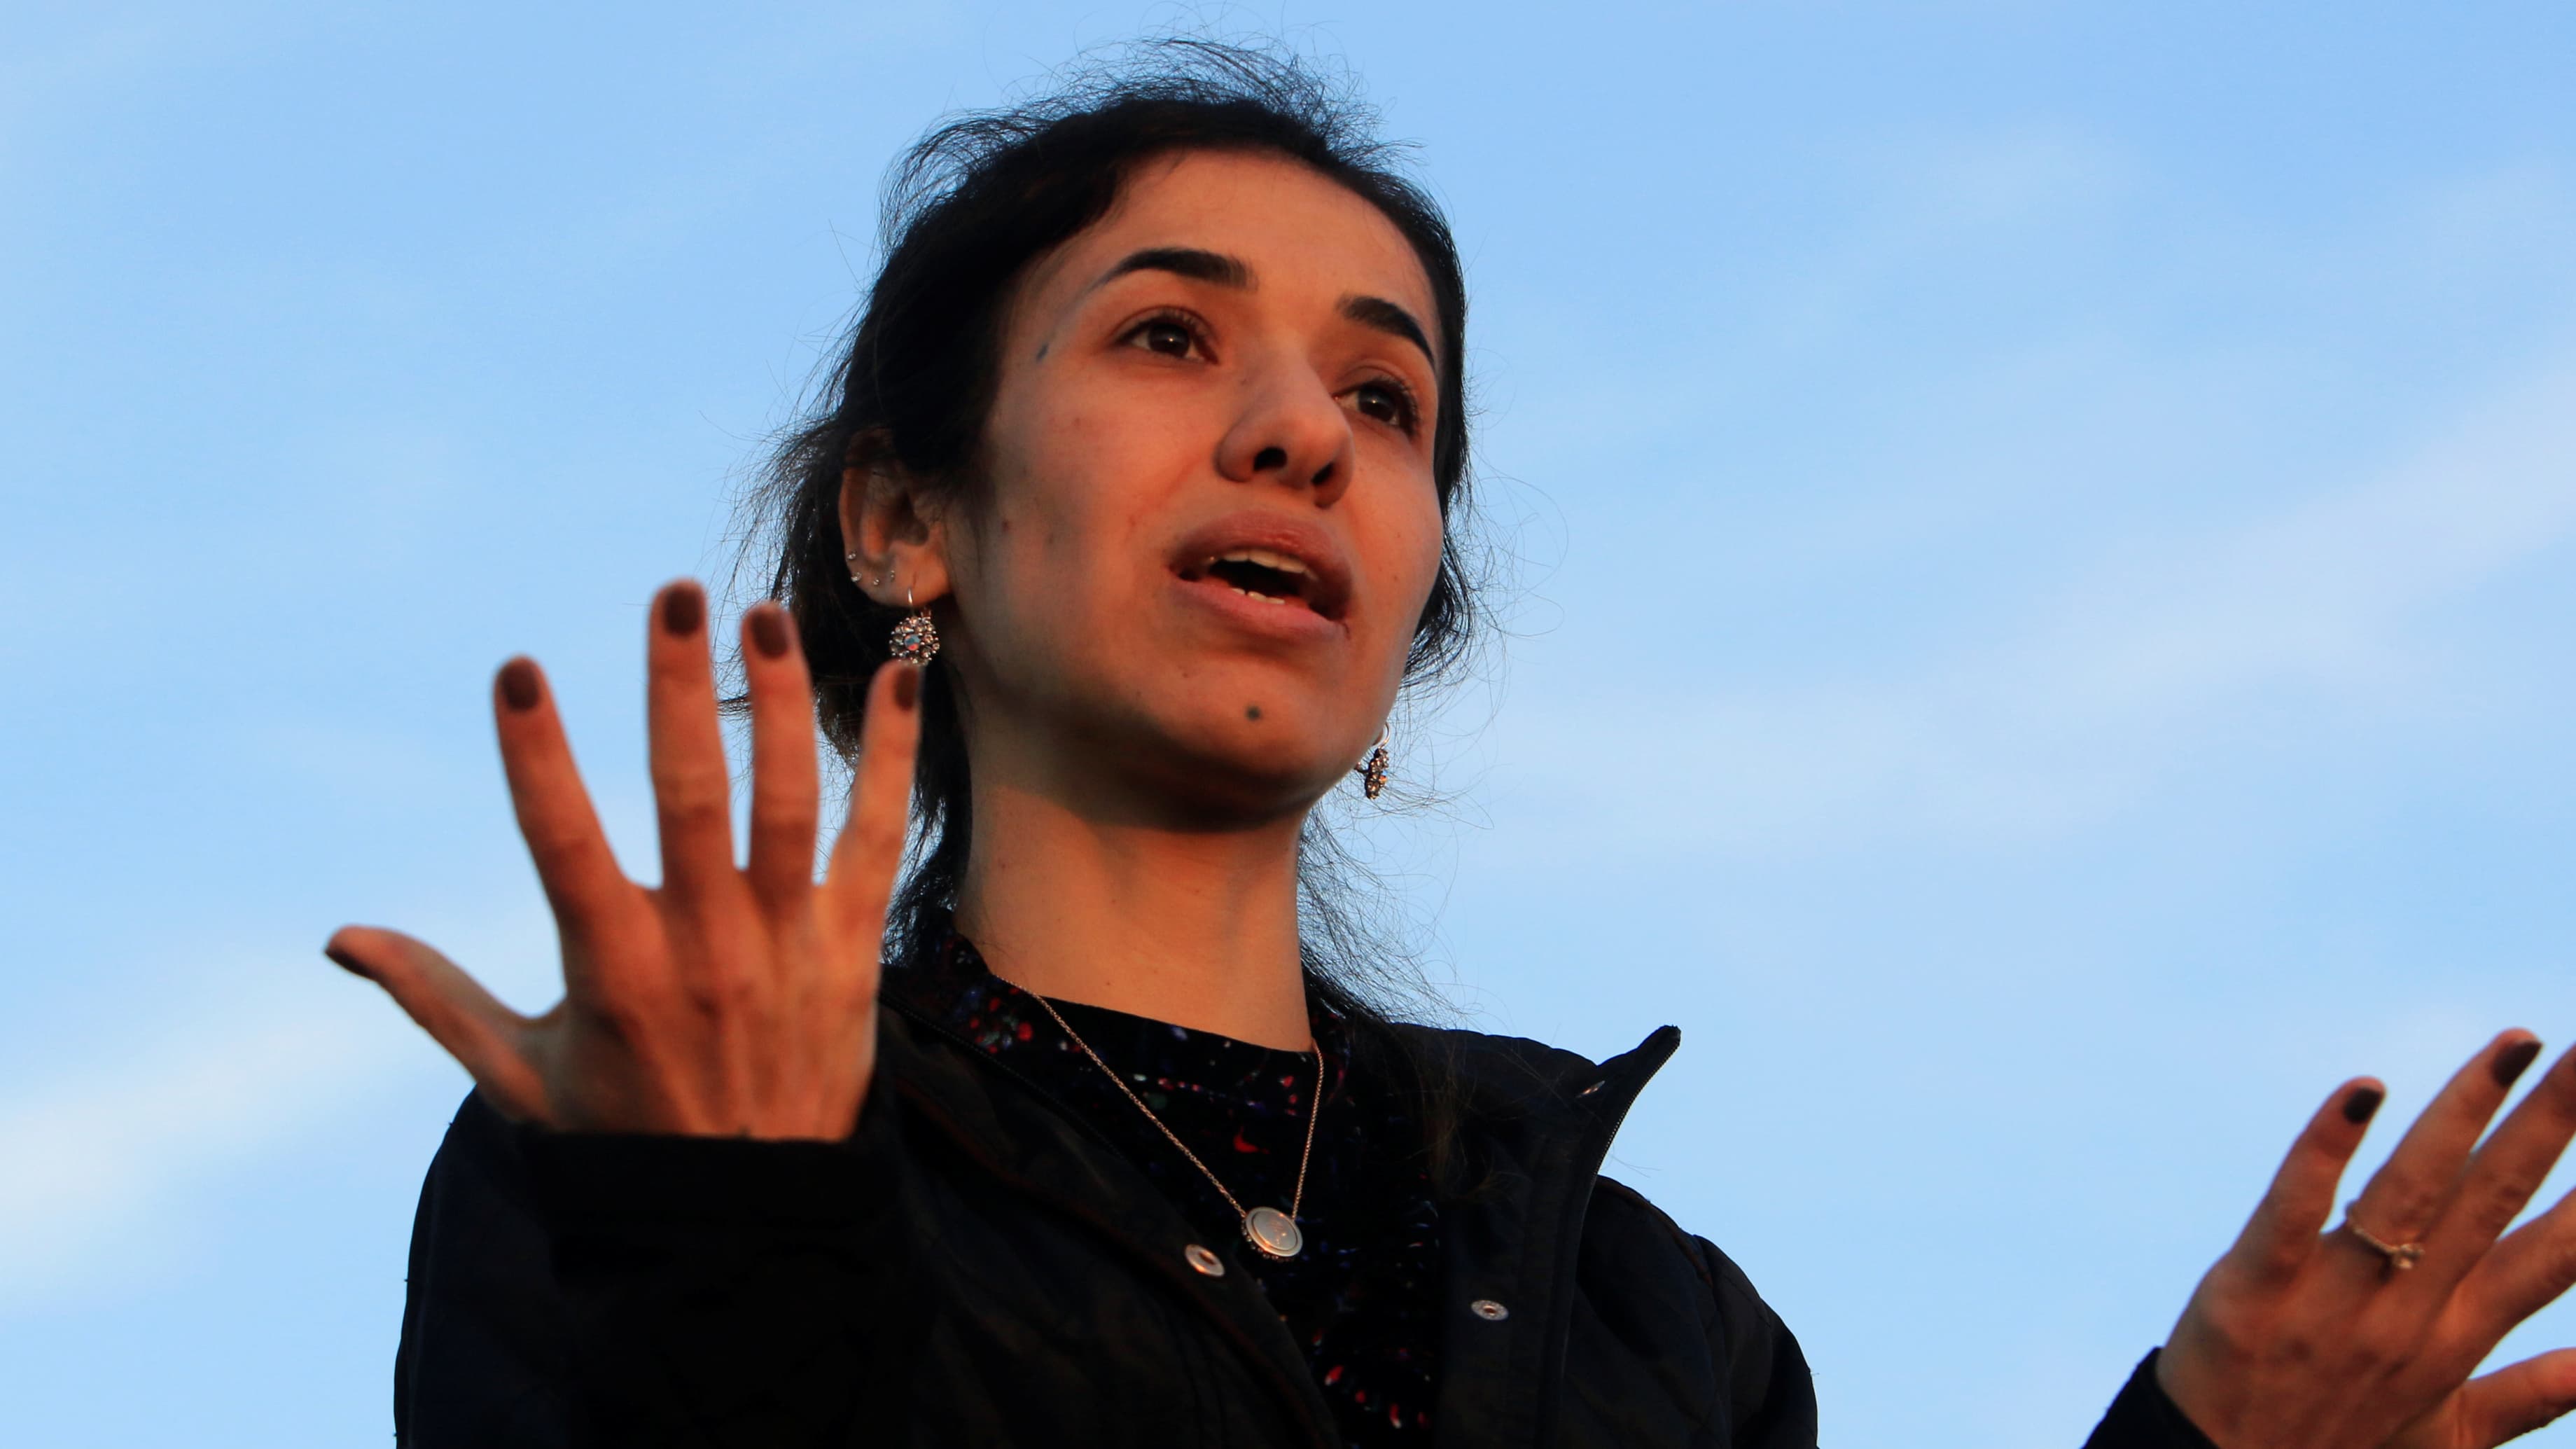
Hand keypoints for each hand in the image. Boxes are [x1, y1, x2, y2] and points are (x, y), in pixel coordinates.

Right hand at [325, 580, 920, 1139]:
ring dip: (782, 703)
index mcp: (612, 971)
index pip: (563, 846)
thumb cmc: (626, 1135)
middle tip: (675, 595)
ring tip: (766, 613)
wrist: (754, 1216)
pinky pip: (878, 837)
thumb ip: (437, 996)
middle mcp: (704, 948)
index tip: (520, 672)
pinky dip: (890, 756)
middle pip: (692, 799)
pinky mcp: (854, 949)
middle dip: (680, 691)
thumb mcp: (521, 1077)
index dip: (537, 758)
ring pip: (788, 804)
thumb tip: (340, 940)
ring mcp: (787, 944)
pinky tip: (900, 674)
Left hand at [2160, 1032, 2575, 1446]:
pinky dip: (2325, 1148)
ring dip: (2465, 1110)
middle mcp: (2409, 1313)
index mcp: (2456, 1340)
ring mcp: (2335, 1298)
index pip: (2551, 1256)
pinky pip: (2294, 1206)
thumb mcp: (2444, 1437)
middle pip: (2495, 1199)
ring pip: (2414, 1189)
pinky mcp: (2255, 1288)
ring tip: (2514, 1045)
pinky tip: (2360, 1093)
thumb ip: (2524, 1397)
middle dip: (2553, 1124)